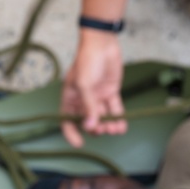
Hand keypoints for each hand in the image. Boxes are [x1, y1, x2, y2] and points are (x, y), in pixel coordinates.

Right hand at [61, 30, 125, 146]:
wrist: (102, 44)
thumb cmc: (87, 61)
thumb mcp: (84, 84)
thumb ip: (88, 106)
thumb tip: (90, 126)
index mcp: (70, 98)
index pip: (67, 120)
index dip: (71, 133)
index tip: (79, 143)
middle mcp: (83, 100)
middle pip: (87, 122)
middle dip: (95, 128)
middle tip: (103, 128)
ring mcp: (97, 97)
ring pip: (102, 118)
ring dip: (108, 126)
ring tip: (115, 129)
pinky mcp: (111, 93)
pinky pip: (114, 110)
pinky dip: (119, 119)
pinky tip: (122, 126)